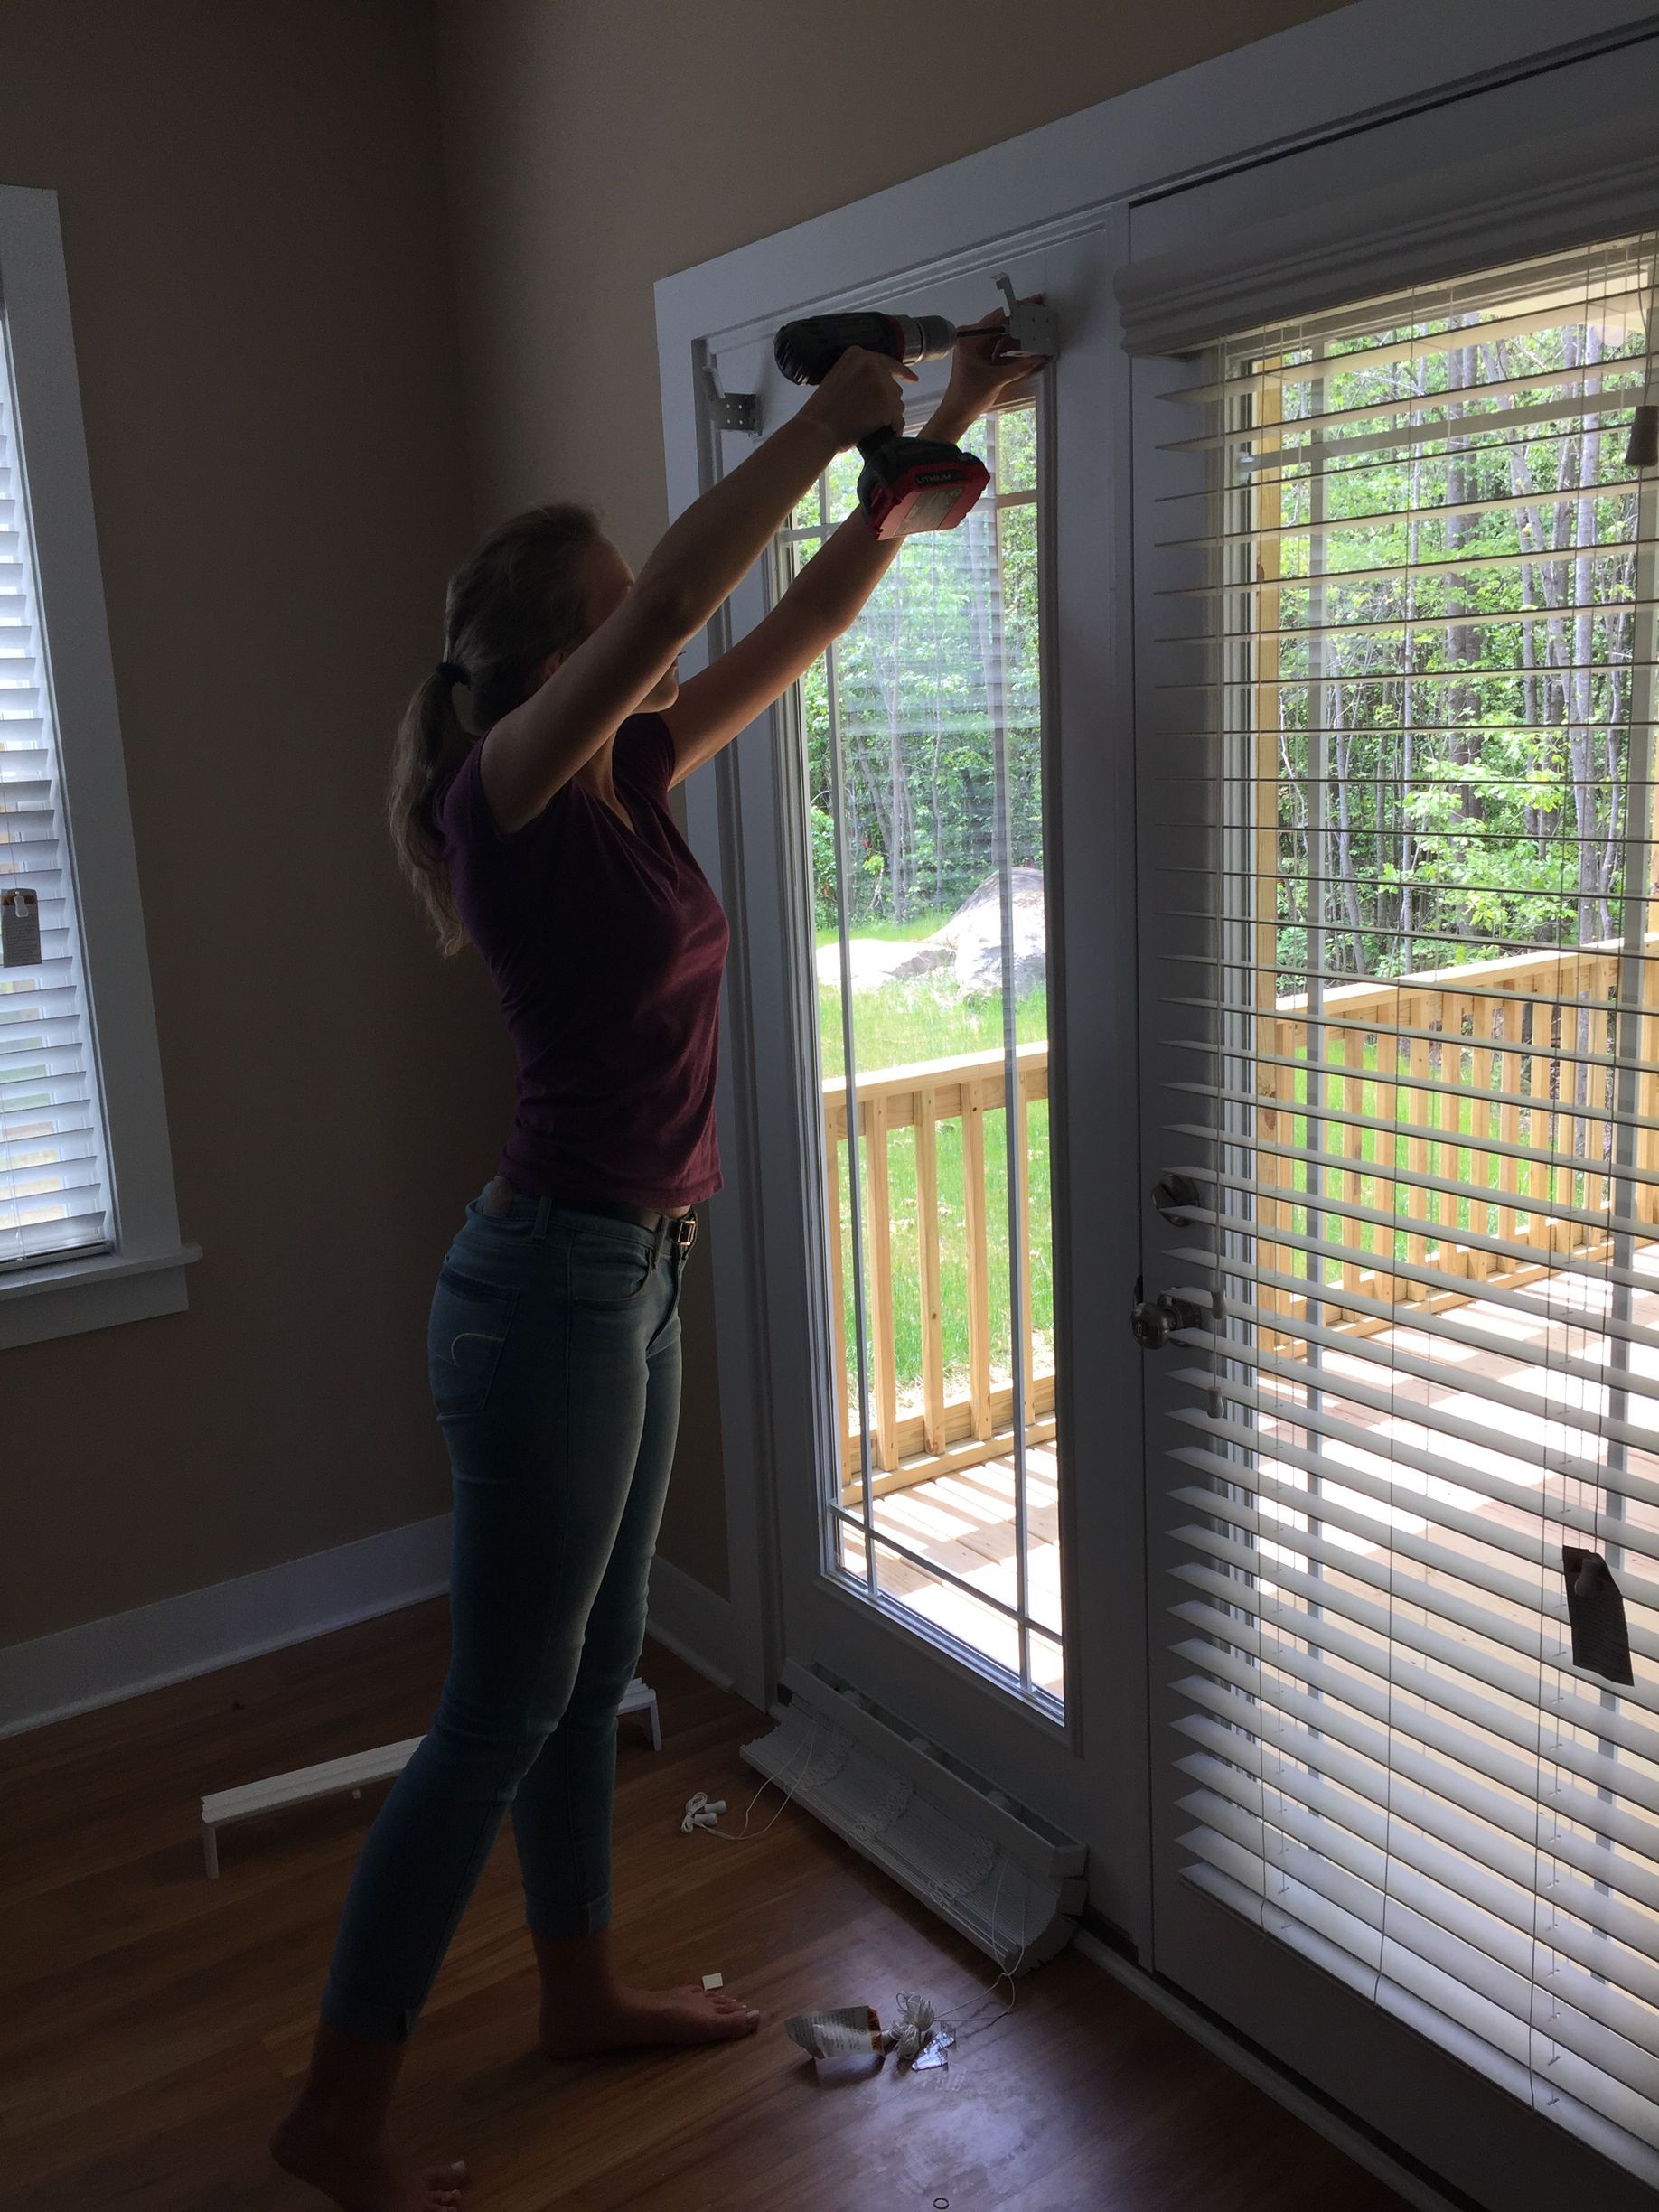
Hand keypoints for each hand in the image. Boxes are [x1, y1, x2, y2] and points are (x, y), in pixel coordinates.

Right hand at [798, 346, 916, 451]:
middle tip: (869, 417)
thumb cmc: (823, 410)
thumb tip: (881, 385)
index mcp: (858, 355)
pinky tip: (878, 433)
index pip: (889, 363)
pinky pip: (898, 419)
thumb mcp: (838, 378)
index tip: (913, 379)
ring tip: (869, 425)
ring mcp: (881, 383)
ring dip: (888, 416)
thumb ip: (859, 375)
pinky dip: (891, 429)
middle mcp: (872, 365)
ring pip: (897, 404)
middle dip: (886, 402)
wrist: (819, 428)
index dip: (903, 373)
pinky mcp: (887, 403)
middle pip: (893, 386)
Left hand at [939, 301, 1048, 424]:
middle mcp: (974, 339)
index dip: (1018, 310)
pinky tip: (1032, 350)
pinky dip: (1016, 350)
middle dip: (1022, 323)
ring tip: (1040, 333)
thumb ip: (1020, 367)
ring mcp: (979, 349)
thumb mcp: (996, 380)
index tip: (1035, 305)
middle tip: (1041, 317)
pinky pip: (1003, 349)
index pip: (998, 317)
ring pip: (1005, 337)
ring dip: (1022, 337)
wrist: (957, 415)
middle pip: (1002, 325)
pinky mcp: (984, 359)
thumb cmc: (969, 396)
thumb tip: (1041, 357)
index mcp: (970, 338)